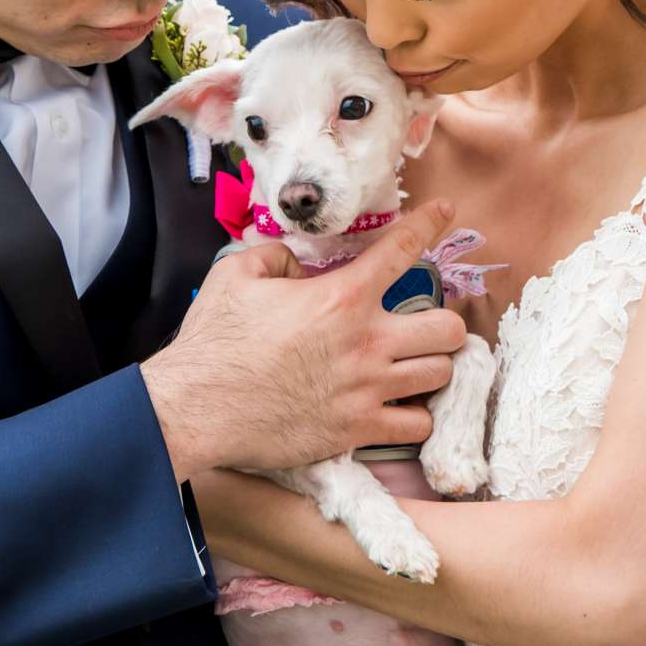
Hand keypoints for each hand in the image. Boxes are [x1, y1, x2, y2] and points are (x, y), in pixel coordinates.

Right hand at [144, 202, 467, 480]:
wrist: (196, 408)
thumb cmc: (214, 341)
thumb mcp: (238, 275)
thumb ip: (277, 256)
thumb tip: (297, 261)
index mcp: (342, 296)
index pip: (403, 248)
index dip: (431, 224)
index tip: (446, 215)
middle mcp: (367, 341)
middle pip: (449, 328)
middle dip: (442, 324)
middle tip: (423, 327)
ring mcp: (367, 389)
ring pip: (441, 376)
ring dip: (431, 368)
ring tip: (414, 367)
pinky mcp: (358, 430)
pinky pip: (417, 427)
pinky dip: (414, 417)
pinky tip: (400, 408)